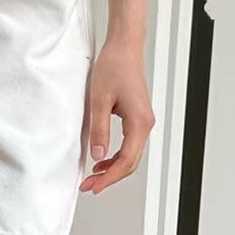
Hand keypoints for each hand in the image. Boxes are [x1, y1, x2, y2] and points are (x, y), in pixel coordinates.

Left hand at [79, 38, 154, 193]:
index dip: (109, 177)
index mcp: (139, 123)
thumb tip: (98, 155)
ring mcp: (142, 122)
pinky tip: (102, 159)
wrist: (124, 47)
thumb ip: (99, 130)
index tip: (94, 186)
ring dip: (112, 168)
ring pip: (130, 155)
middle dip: (110, 177)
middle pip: (130, 163)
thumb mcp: (99, 100)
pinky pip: (129, 145)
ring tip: (93, 176)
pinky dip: (116, 156)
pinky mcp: (137, 118)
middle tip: (89, 186)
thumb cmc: (115, 67)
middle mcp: (145, 124)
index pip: (126, 161)